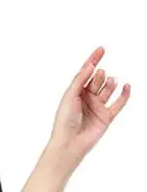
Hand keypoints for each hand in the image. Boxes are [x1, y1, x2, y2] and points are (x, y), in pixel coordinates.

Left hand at [49, 46, 130, 169]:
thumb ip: (80, 79)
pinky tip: (127, 86)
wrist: (70, 142)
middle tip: (99, 75)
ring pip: (108, 90)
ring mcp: (97, 107)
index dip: (93, 60)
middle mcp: (87, 99)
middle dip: (99, 75)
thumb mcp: (70, 95)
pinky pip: (119, 103)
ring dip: (110, 83)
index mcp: (75, 92)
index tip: (101, 49)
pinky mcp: (106, 117)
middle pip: (97, 80)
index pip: (86, 73)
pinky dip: (124, 94)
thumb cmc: (65, 120)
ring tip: (109, 81)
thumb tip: (90, 65)